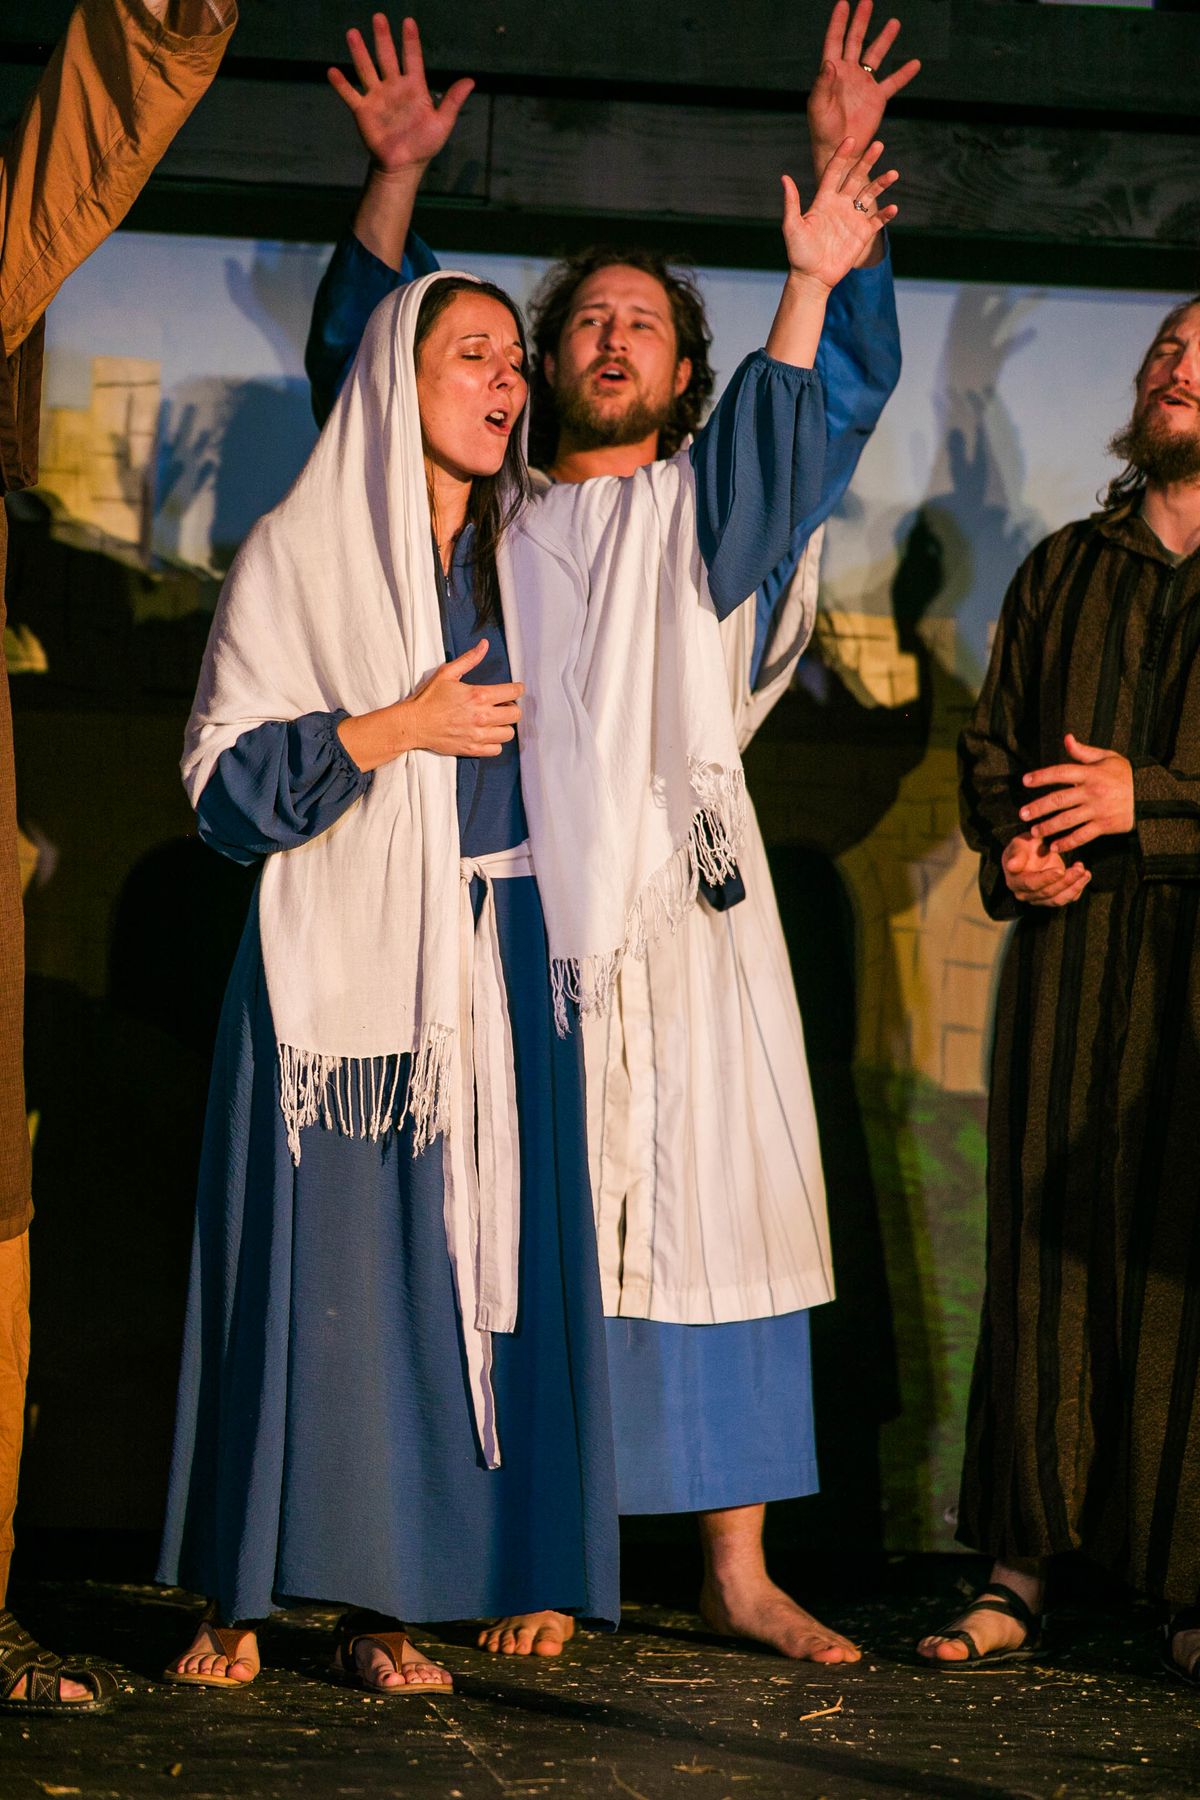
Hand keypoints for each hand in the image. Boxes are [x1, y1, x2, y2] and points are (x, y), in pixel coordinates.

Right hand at [328, 14, 472, 175]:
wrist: (404, 165)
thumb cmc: (424, 144)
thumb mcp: (442, 123)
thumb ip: (453, 101)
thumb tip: (470, 80)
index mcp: (413, 87)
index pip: (412, 58)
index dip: (410, 41)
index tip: (408, 22)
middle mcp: (393, 87)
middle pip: (387, 57)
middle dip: (383, 38)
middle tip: (379, 17)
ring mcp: (377, 97)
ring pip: (366, 69)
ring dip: (359, 52)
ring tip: (352, 33)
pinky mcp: (363, 111)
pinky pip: (350, 95)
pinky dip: (341, 84)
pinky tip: (332, 71)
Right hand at [405, 638, 522, 757]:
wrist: (414, 723)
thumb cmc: (429, 698)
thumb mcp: (447, 673)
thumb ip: (469, 659)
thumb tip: (484, 645)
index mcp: (478, 695)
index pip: (512, 692)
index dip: (517, 689)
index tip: (515, 689)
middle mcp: (481, 716)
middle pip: (515, 714)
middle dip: (512, 708)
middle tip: (503, 705)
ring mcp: (478, 735)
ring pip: (508, 733)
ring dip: (504, 726)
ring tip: (494, 721)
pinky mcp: (472, 749)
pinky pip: (497, 749)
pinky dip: (495, 743)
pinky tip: (487, 734)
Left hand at [780, 138, 897, 290]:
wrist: (812, 278)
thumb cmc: (799, 254)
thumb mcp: (792, 227)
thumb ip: (791, 203)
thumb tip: (785, 178)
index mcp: (824, 200)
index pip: (835, 172)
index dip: (842, 155)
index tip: (851, 140)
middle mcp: (840, 205)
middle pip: (856, 178)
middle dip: (867, 161)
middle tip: (878, 145)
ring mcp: (852, 219)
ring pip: (870, 195)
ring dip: (881, 184)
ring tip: (893, 173)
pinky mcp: (861, 235)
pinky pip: (877, 221)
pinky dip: (886, 214)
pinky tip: (893, 208)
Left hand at [808, 1, 919, 171]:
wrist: (839, 151)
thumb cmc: (823, 131)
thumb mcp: (818, 107)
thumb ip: (822, 84)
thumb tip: (829, 62)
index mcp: (832, 72)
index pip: (835, 41)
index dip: (839, 22)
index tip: (843, 3)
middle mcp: (848, 73)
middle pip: (855, 40)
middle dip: (861, 21)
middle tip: (867, 1)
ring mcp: (863, 84)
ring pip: (876, 56)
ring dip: (884, 39)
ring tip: (894, 22)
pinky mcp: (876, 98)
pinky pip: (893, 82)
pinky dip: (904, 74)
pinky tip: (915, 63)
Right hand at [1001, 832, 1090, 907]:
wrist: (1031, 853)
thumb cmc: (1024, 847)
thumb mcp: (1019, 844)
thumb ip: (1017, 854)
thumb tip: (1012, 866)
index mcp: (1015, 882)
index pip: (1031, 884)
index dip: (1046, 878)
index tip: (1060, 870)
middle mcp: (1025, 894)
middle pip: (1048, 893)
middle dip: (1066, 880)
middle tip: (1079, 868)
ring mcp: (1039, 899)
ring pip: (1058, 899)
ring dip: (1074, 887)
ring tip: (1085, 872)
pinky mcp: (1052, 899)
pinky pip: (1066, 899)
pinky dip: (1077, 890)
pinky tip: (1084, 877)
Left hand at [1019, 733, 1133, 852]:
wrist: (1151, 795)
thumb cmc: (1125, 775)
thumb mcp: (1108, 758)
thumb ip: (1084, 752)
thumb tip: (1066, 738)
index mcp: (1091, 773)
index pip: (1061, 773)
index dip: (1042, 776)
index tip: (1025, 781)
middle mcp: (1092, 791)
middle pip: (1059, 800)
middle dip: (1038, 807)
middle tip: (1022, 814)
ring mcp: (1098, 810)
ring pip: (1067, 820)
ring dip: (1048, 827)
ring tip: (1034, 832)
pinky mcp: (1104, 825)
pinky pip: (1082, 836)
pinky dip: (1068, 842)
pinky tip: (1055, 846)